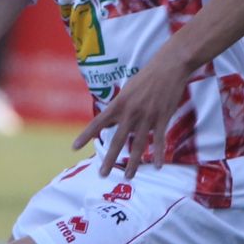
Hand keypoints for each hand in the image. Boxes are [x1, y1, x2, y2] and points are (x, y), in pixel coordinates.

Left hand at [70, 49, 191, 177]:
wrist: (169, 67)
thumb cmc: (147, 76)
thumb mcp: (128, 90)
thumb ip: (119, 107)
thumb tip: (110, 119)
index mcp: (119, 104)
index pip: (98, 122)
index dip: (85, 136)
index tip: (74, 148)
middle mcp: (130, 112)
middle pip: (117, 140)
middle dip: (109, 159)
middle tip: (102, 174)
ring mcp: (147, 117)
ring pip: (138, 145)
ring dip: (133, 163)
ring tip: (128, 176)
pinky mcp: (162, 118)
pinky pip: (159, 140)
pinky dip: (159, 154)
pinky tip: (158, 165)